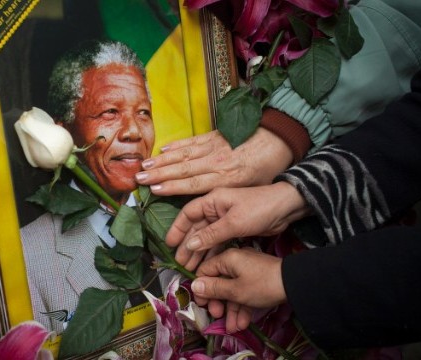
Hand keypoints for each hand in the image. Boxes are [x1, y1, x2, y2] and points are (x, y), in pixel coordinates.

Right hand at [135, 128, 292, 195]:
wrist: (280, 138)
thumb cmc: (268, 168)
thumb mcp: (251, 188)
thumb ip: (228, 197)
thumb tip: (208, 210)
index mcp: (226, 177)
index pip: (194, 183)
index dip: (172, 187)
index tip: (154, 189)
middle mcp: (216, 162)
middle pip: (183, 169)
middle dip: (159, 174)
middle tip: (139, 178)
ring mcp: (214, 147)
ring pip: (183, 154)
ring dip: (162, 160)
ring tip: (144, 165)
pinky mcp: (215, 135)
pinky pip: (192, 141)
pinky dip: (176, 146)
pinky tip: (163, 150)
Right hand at [164, 182, 309, 269]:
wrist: (287, 208)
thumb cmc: (259, 208)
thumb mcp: (234, 222)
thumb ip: (211, 235)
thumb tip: (190, 245)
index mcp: (212, 200)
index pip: (188, 214)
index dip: (177, 229)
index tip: (170, 244)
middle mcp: (216, 209)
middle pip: (196, 228)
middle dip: (187, 246)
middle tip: (180, 263)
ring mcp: (225, 220)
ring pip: (206, 237)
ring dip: (198, 252)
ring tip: (190, 268)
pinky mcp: (234, 229)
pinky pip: (218, 242)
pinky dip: (212, 253)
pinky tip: (206, 264)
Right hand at [191, 247, 285, 332]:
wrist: (295, 284)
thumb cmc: (262, 285)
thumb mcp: (235, 290)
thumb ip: (213, 288)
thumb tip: (194, 285)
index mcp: (227, 259)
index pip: (205, 270)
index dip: (201, 288)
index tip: (202, 304)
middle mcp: (236, 262)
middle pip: (219, 282)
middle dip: (218, 302)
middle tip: (217, 316)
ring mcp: (248, 271)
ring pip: (233, 291)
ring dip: (232, 310)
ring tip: (232, 327)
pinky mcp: (258, 279)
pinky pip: (245, 292)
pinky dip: (243, 306)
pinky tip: (243, 323)